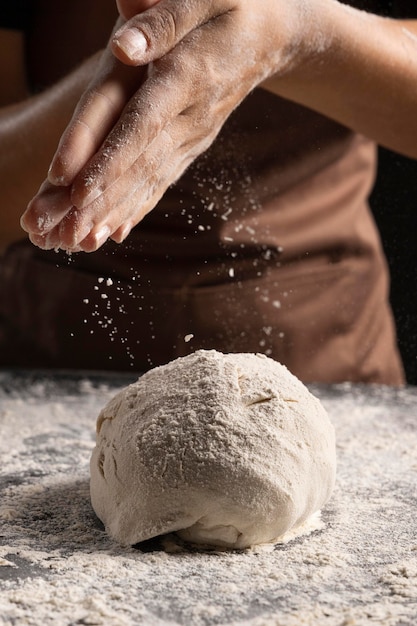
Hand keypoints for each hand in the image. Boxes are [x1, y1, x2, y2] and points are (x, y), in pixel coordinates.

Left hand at [22, 0, 309, 251]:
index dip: (110, 159)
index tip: (79, 190)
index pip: (141, 126)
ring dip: (116, 212)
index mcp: (186, 78)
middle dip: (104, 199)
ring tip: (83, 240)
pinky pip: (163, 180)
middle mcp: (190, 116)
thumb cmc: (237, 7)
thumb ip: (163, 20)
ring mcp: (194, 135)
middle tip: (69, 231)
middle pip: (141, 165)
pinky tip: (116, 230)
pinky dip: (139, 206)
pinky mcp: (193, 144)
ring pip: (151, 180)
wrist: (275, 37)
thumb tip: (121, 48)